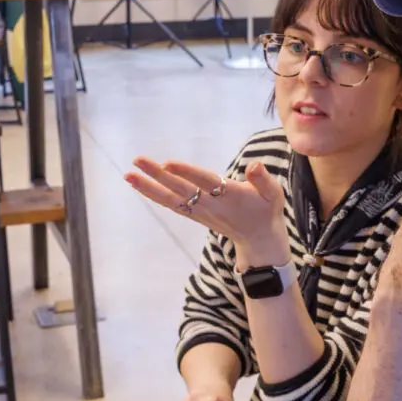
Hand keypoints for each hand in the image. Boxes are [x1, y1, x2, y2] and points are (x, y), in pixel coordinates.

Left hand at [125, 157, 289, 264]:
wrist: (258, 239)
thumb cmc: (266, 211)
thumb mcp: (273, 194)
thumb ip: (264, 180)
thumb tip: (254, 166)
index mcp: (229, 197)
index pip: (204, 182)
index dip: (186, 172)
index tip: (167, 163)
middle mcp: (210, 205)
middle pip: (180, 188)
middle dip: (157, 175)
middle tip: (137, 161)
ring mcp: (200, 211)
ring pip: (171, 198)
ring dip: (148, 187)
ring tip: (128, 175)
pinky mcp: (195, 215)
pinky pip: (171, 204)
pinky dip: (154, 195)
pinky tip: (140, 185)